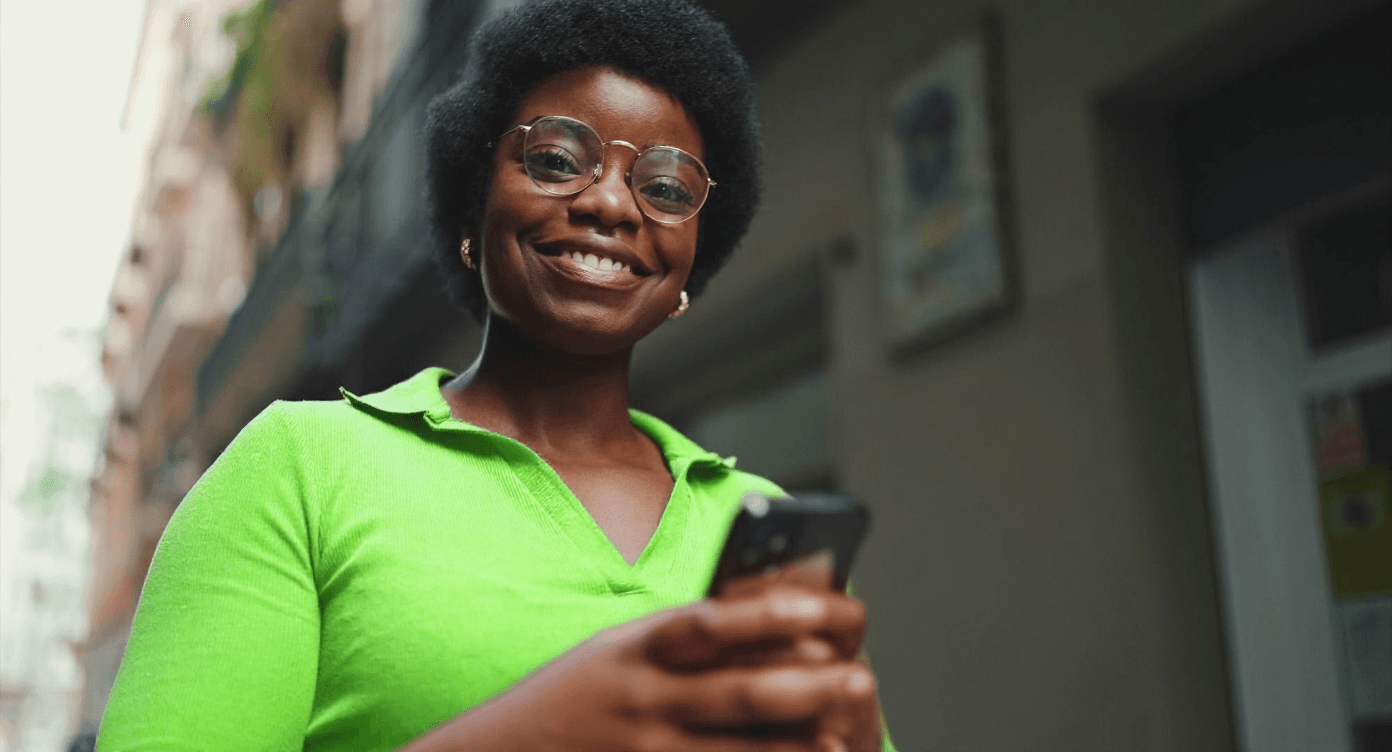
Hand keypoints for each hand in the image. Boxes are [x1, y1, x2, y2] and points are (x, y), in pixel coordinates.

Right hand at [401, 585, 877, 751]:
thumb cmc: (571, 699)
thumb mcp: (613, 650)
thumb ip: (677, 637)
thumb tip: (763, 613)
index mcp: (634, 647)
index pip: (709, 623)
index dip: (768, 614)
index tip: (821, 606)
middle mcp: (641, 700)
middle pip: (735, 692)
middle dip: (803, 686)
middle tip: (859, 677)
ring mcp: (645, 751)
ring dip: (797, 744)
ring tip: (847, 731)